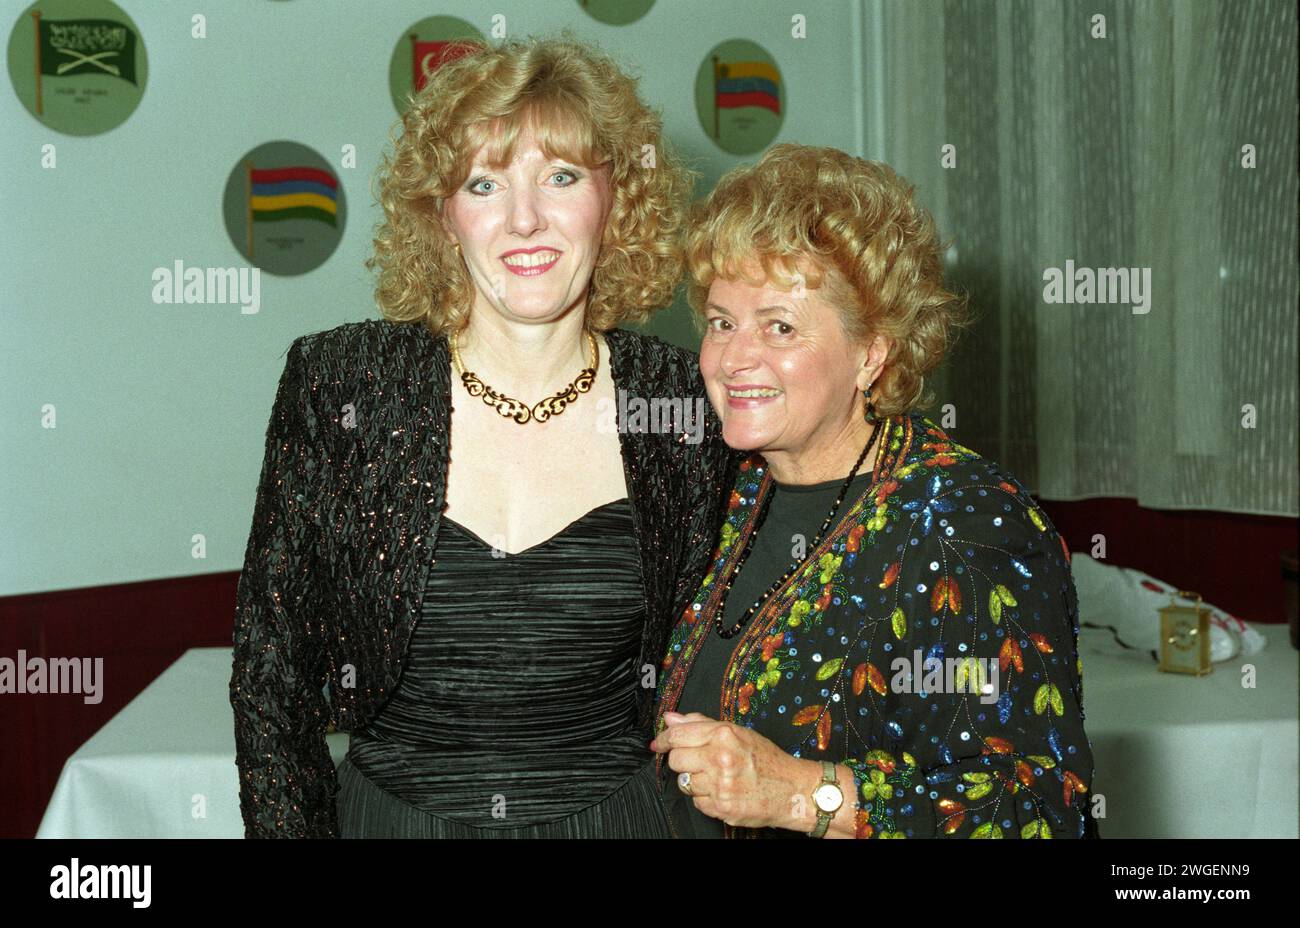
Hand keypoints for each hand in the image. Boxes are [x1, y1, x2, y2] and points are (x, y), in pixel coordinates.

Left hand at [649, 711, 818, 830]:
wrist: (793, 790)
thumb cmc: (767, 760)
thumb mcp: (738, 732)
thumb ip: (701, 724)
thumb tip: (672, 718)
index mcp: (723, 735)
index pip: (678, 735)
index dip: (664, 739)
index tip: (659, 743)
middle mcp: (720, 758)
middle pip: (675, 760)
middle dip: (683, 761)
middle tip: (699, 761)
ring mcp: (719, 784)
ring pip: (684, 783)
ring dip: (695, 781)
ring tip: (716, 777)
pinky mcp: (721, 807)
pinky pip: (697, 802)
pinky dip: (706, 798)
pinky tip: (722, 791)